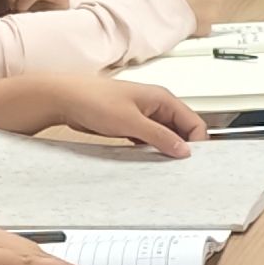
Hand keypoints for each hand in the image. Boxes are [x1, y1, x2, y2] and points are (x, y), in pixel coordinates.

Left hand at [0, 71, 204, 157]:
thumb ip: (160, 136)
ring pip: (165, 136)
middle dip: (182, 147)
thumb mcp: (132, 122)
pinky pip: (150, 139)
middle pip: (181, 130)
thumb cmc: (94, 99)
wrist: (66, 99)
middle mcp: (156, 105)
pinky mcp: (131, 124)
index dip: (197, 142)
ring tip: (163, 164)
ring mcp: (144, 115)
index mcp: (162, 98)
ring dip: (166, 149)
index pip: (193, 122)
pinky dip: (151, 149)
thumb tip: (183, 149)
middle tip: (179, 166)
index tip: (194, 160)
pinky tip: (148, 159)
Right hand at [162, 0, 237, 32]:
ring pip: (212, 12)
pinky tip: (184, 23)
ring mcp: (213, 12)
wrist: (156, 13)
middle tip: (189, 1)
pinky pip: (205, 26)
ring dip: (202, 13)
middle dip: (206, 0)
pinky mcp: (207, 27)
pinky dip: (197, 26)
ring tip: (183, 13)